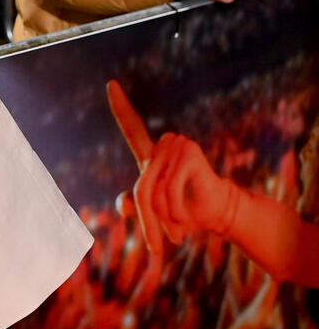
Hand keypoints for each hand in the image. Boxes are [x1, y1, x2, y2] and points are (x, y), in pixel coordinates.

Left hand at [107, 80, 237, 255]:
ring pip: (153, 190)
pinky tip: (186, 216)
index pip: (132, 128)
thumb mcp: (156, 213)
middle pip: (141, 188)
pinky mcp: (190, 153)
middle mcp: (164, 146)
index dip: (121, 107)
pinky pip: (169, 190)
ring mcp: (178, 146)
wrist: (219, 217)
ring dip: (165, 215)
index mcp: (153, 155)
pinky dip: (174, 211)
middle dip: (148, 220)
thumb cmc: (186, 212)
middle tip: (157, 244)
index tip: (110, 84)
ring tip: (180, 220)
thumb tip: (121, 207)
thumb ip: (135, 207)